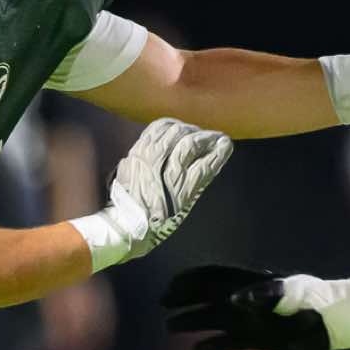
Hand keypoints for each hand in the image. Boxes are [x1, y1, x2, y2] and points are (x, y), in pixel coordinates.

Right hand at [73, 118, 233, 271]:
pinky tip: (226, 147)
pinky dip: (218, 155)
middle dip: (193, 130)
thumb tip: (147, 150)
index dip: (176, 125)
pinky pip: (205, 166)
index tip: (184, 127)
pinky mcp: (186, 187)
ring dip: (207, 139)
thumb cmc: (124, 203)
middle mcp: (155, 156)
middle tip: (204, 134)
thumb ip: (138, 159)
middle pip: (178, 132)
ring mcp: (171, 171)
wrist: (129, 225)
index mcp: (140, 152)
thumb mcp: (125, 173)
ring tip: (218, 138)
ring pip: (192, 145)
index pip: (160, 127)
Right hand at [162, 265, 329, 349]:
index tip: (170, 286)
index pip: (215, 277)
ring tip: (170, 327)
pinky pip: (231, 342)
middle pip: (209, 297)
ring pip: (216, 319)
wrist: (336, 321)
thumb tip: (233, 300)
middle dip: (185, 299)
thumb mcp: (291, 294)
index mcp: (252, 283)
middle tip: (162, 305)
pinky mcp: (260, 338)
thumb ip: (263, 294)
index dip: (192, 279)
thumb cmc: (315, 301)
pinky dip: (214, 346)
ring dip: (193, 321)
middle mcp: (248, 300)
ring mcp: (252, 319)